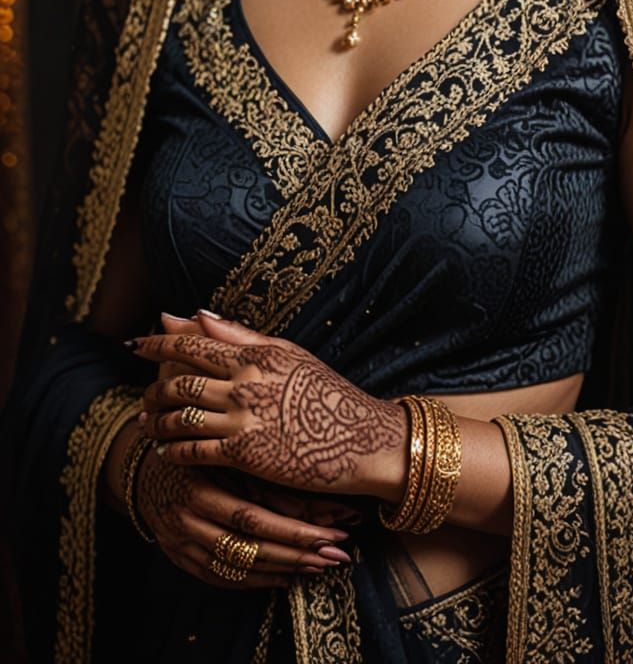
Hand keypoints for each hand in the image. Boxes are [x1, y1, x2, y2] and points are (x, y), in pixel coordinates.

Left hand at [131, 320, 407, 497]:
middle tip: (142, 393)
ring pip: (181, 416)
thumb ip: (241, 334)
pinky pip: (194, 450)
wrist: (362, 438)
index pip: (193, 343)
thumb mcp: (288, 353)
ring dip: (157, 419)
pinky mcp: (245, 454)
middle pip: (180, 380)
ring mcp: (243, 419)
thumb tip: (197, 312)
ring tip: (145, 423)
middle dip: (153, 386)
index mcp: (254, 353)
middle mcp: (244, 382)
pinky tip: (163, 452)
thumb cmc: (327, 393)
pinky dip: (172, 449)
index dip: (158, 343)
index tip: (136, 343)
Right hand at [134, 440, 352, 589]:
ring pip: (237, 567)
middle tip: (338, 556)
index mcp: (199, 489)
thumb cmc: (197, 451)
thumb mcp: (227, 455)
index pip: (252, 518)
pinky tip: (284, 577)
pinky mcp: (178, 558)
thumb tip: (320, 505)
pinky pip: (221, 578)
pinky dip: (255, 581)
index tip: (335, 533)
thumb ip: (265, 479)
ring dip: (282, 569)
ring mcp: (180, 544)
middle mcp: (186, 521)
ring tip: (318, 567)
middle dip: (297, 554)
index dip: (295, 530)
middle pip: (248, 547)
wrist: (142, 467)